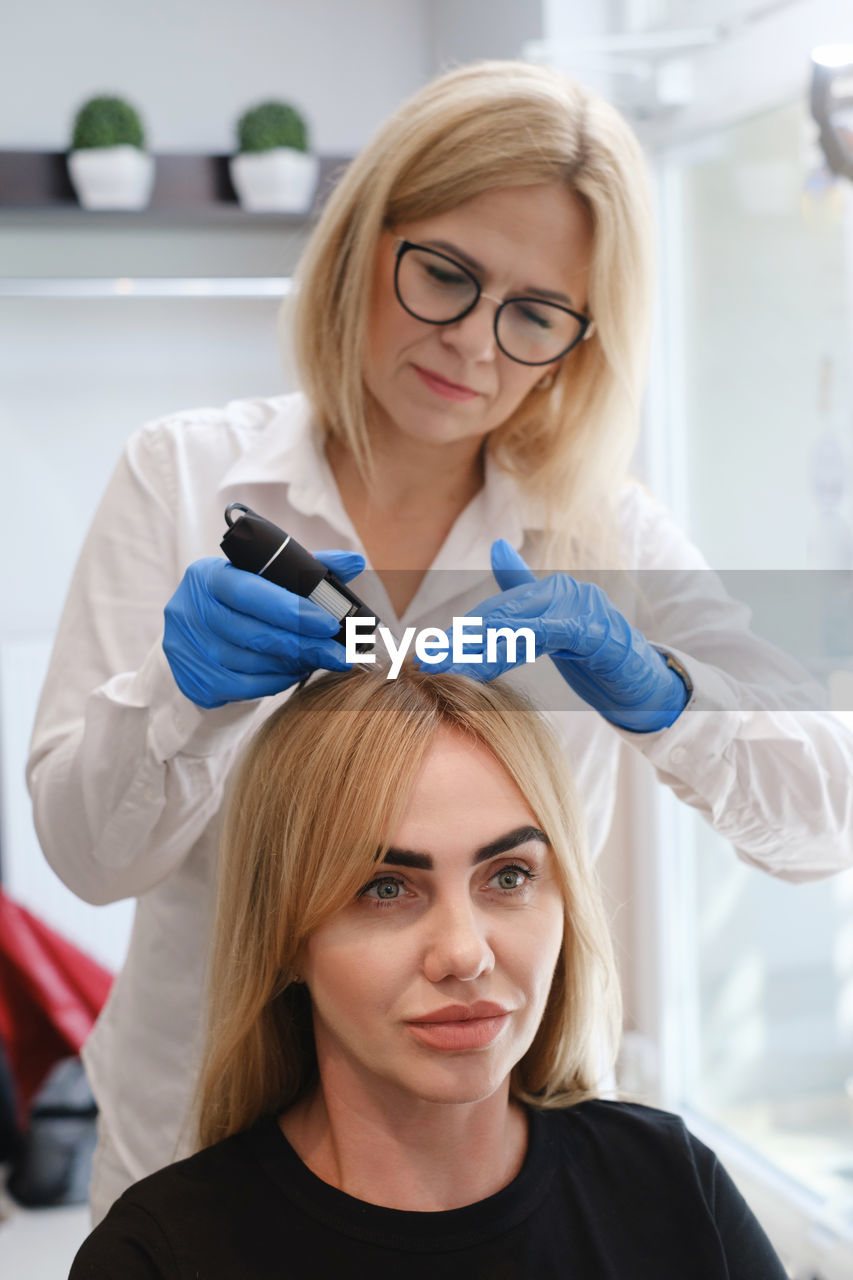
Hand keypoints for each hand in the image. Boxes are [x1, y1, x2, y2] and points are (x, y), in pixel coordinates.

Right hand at [163, 552, 364, 708]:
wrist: (193, 631)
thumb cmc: (239, 598)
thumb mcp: (264, 575)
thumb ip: (307, 567)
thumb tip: (354, 561)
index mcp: (208, 576)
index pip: (251, 593)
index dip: (292, 610)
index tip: (329, 624)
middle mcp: (190, 611)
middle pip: (255, 634)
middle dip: (306, 645)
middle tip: (341, 655)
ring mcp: (188, 649)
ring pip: (252, 664)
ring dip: (293, 664)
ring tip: (320, 659)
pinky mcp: (195, 681)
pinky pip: (245, 688)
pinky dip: (276, 681)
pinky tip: (293, 673)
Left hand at [430, 540, 688, 732]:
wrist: (648, 687)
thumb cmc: (600, 658)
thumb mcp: (555, 628)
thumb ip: (525, 592)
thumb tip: (497, 547)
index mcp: (553, 593)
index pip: (497, 611)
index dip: (463, 632)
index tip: (429, 653)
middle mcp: (569, 593)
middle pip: (504, 615)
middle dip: (464, 640)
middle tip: (429, 659)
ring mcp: (587, 610)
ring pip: (523, 624)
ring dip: (483, 646)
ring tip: (452, 664)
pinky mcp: (601, 633)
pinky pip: (554, 633)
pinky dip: (523, 642)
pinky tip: (496, 657)